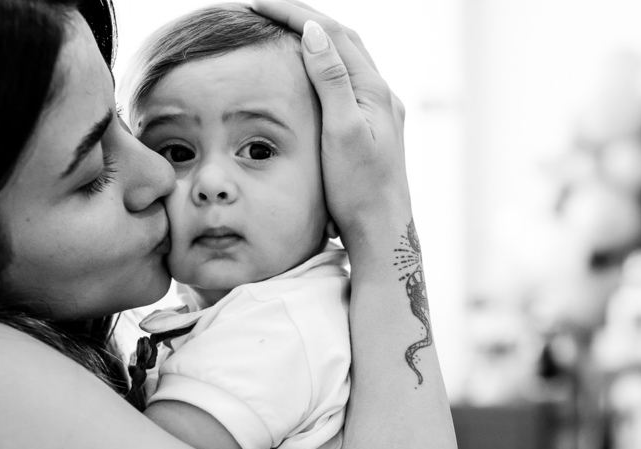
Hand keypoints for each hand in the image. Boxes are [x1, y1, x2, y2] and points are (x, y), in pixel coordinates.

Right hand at [249, 0, 409, 241]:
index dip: (294, 13)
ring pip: (347, 59)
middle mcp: (382, 97)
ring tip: (282, 29)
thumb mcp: (340, 133)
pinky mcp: (374, 130)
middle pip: (343, 39)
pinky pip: (348, 82)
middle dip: (304, 18)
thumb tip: (313, 32)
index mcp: (373, 92)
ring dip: (317, 39)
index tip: (258, 3)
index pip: (332, 33)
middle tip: (266, 8)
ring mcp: (380, 113)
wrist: (380, 233)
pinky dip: (325, 65)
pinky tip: (310, 73)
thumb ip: (330, 80)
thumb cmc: (358, 191)